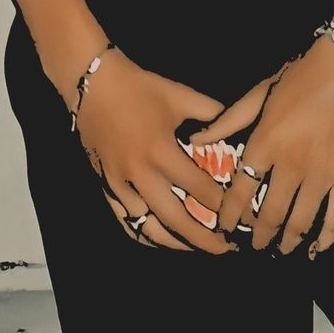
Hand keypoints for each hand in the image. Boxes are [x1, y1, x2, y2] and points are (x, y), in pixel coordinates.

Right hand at [74, 48, 237, 254]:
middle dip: (203, 238)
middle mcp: (140, 174)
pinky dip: (145, 235)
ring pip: (148, 228)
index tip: (240, 214)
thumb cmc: (139, 88)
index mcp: (160, 151)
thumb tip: (236, 129)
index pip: (198, 188)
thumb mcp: (180, 95)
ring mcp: (119, 184)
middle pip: (175, 219)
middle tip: (225, 247)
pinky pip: (125, 221)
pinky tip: (162, 238)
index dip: (222, 204)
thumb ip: (211, 114)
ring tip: (197, 247)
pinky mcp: (106, 187)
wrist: (93, 85)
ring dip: (175, 243)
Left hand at [189, 38, 333, 255]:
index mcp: (266, 143)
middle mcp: (291, 165)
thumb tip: (196, 140)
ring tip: (281, 249)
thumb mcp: (261, 93)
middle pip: (269, 213)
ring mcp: (321, 174)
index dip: (230, 214)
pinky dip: (326, 238)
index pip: (240, 191)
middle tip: (254, 245)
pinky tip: (318, 248)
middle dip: (259, 235)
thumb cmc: (303, 76)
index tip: (226, 227)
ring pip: (300, 222)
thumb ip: (229, 120)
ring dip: (288, 241)